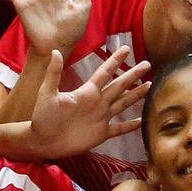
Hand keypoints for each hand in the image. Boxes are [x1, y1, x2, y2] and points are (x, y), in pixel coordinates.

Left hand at [21, 46, 150, 159]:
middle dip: (132, 75)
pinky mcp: (101, 134)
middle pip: (119, 85)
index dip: (115, 60)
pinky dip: (130, 126)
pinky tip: (142, 120)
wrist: (42, 141)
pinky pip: (119, 128)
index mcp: (87, 92)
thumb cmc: (42, 116)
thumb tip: (55, 50)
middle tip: (147, 64)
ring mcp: (101, 118)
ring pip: (123, 103)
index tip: (126, 49)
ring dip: (136, 95)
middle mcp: (97, 102)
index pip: (105, 72)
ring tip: (149, 85)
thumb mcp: (47, 93)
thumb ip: (54, 73)